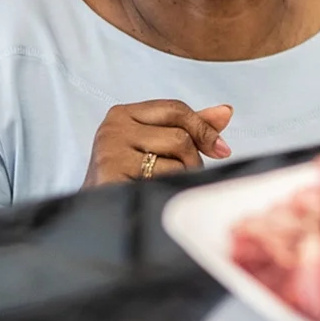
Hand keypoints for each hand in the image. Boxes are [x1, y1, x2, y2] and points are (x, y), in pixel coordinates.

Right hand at [84, 101, 233, 186]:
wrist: (94, 211)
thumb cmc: (128, 175)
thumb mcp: (154, 143)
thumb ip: (188, 126)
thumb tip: (225, 111)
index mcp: (122, 114)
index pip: (176, 109)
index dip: (204, 129)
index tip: (221, 149)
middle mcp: (113, 128)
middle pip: (180, 136)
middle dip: (192, 160)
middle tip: (183, 175)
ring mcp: (110, 151)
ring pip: (175, 160)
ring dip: (180, 177)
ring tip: (162, 185)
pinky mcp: (111, 174)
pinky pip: (161, 178)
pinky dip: (166, 188)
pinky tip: (150, 191)